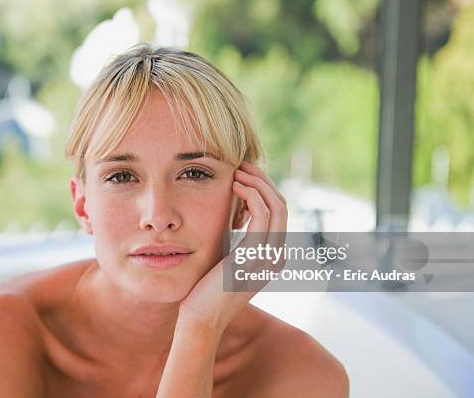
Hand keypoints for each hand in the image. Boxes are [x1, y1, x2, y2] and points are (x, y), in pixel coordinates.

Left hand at [177, 161, 287, 332]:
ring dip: (257, 183)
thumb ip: (238, 238)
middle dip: (262, 180)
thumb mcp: (228, 258)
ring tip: (237, 171)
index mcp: (272, 256)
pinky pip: (263, 215)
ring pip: (277, 206)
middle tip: (241, 165)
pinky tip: (234, 186)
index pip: (278, 212)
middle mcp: (276, 256)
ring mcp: (268, 257)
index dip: (263, 188)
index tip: (243, 173)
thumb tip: (236, 212)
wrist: (201, 318)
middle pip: (281, 205)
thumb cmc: (207, 289)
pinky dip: (252, 194)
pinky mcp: (254, 256)